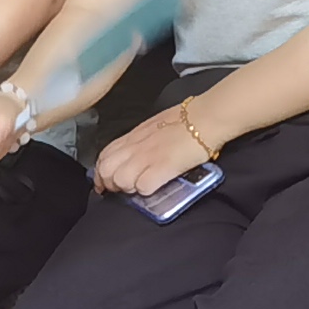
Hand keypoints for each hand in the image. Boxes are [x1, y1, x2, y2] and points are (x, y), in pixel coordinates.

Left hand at [92, 99, 215, 198]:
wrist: (206, 117)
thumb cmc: (186, 119)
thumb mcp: (154, 125)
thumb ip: (141, 140)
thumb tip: (134, 153)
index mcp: (133, 136)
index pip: (104, 156)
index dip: (101, 173)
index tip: (106, 183)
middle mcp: (136, 146)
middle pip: (106, 171)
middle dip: (110, 184)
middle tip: (123, 188)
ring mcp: (147, 157)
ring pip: (120, 181)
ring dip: (128, 188)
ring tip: (142, 186)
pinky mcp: (162, 168)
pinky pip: (143, 187)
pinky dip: (147, 191)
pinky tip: (156, 186)